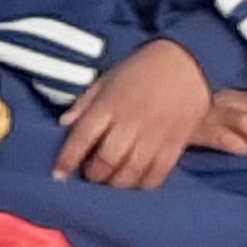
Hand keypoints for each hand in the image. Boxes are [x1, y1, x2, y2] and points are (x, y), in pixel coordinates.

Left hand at [54, 41, 212, 192]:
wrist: (188, 61)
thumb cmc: (142, 68)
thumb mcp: (108, 78)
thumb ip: (86, 102)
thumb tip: (64, 124)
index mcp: (109, 105)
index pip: (81, 138)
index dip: (67, 159)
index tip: (58, 175)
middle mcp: (130, 123)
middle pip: (106, 160)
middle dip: (93, 174)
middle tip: (91, 173)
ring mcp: (154, 136)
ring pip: (130, 172)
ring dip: (116, 182)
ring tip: (112, 179)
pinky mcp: (175, 145)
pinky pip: (157, 175)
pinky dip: (144, 184)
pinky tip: (136, 181)